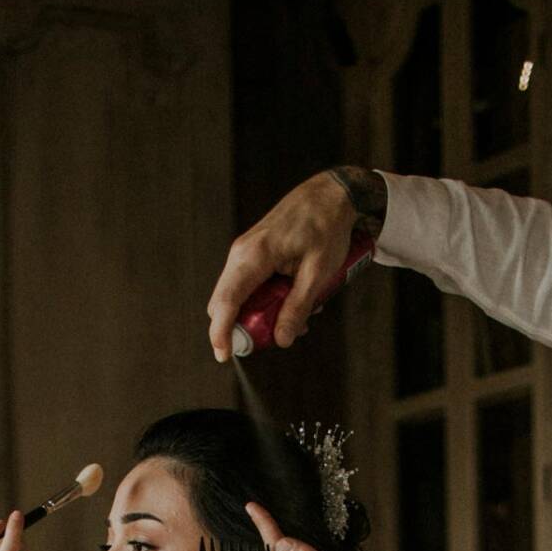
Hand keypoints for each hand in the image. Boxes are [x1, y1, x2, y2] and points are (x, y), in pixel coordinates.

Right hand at [207, 169, 357, 360]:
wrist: (330, 194)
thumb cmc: (326, 227)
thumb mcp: (317, 273)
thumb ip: (297, 308)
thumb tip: (281, 339)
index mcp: (254, 256)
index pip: (226, 302)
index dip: (220, 333)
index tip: (224, 356)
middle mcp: (241, 254)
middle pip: (226, 303)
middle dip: (246, 328)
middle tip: (280, 334)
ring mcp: (245, 253)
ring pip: (237, 297)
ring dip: (260, 314)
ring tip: (298, 314)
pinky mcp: (253, 254)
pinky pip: (248, 286)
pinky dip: (265, 300)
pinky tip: (292, 299)